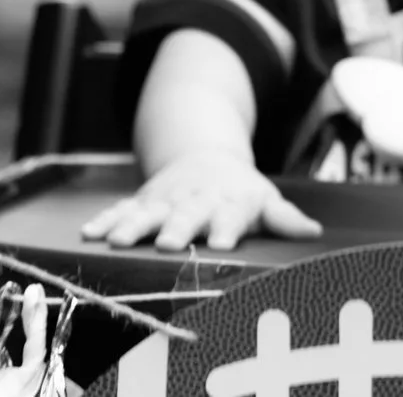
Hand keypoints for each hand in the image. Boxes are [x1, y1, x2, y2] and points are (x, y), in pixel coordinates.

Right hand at [79, 152, 320, 251]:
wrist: (206, 158)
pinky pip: (119, 210)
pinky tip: (88, 234)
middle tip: (170, 243)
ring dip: (132, 227)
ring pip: (146, 213)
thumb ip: (285, 218)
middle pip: (186, 215)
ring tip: (118, 242)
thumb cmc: (240, 191)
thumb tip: (314, 231)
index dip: (227, 229)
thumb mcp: (265, 200)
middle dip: (177, 228)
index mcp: (228, 203)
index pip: (231, 216)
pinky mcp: (140, 202)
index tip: (222, 243)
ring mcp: (164, 201)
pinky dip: (104, 220)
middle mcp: (194, 202)